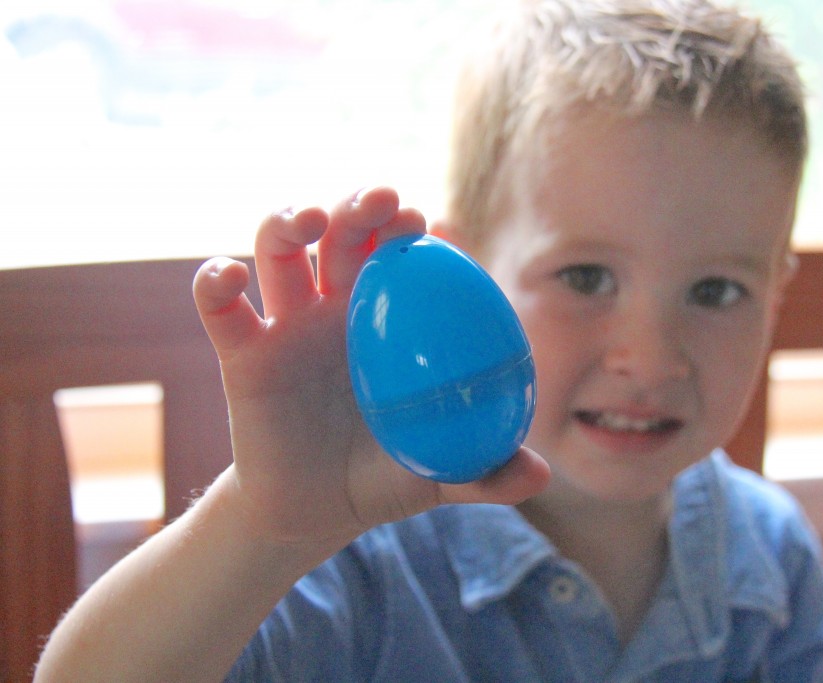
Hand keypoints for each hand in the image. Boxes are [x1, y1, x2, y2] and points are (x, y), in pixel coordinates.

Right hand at [192, 187, 548, 560]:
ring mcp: (287, 325)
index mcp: (385, 323)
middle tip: (381, 203)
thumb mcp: (437, 477)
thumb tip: (539, 474)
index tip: (425, 223)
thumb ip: (485, 474)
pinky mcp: (242, 353)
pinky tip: (228, 278)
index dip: (408, 229)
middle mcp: (335, 310)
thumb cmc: (382, 479)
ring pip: (278, 249)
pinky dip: (215, 281)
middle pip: (340, 234)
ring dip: (286, 220)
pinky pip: (219, 305)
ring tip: (307, 220)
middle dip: (358, 206)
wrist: (313, 514)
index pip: (397, 256)